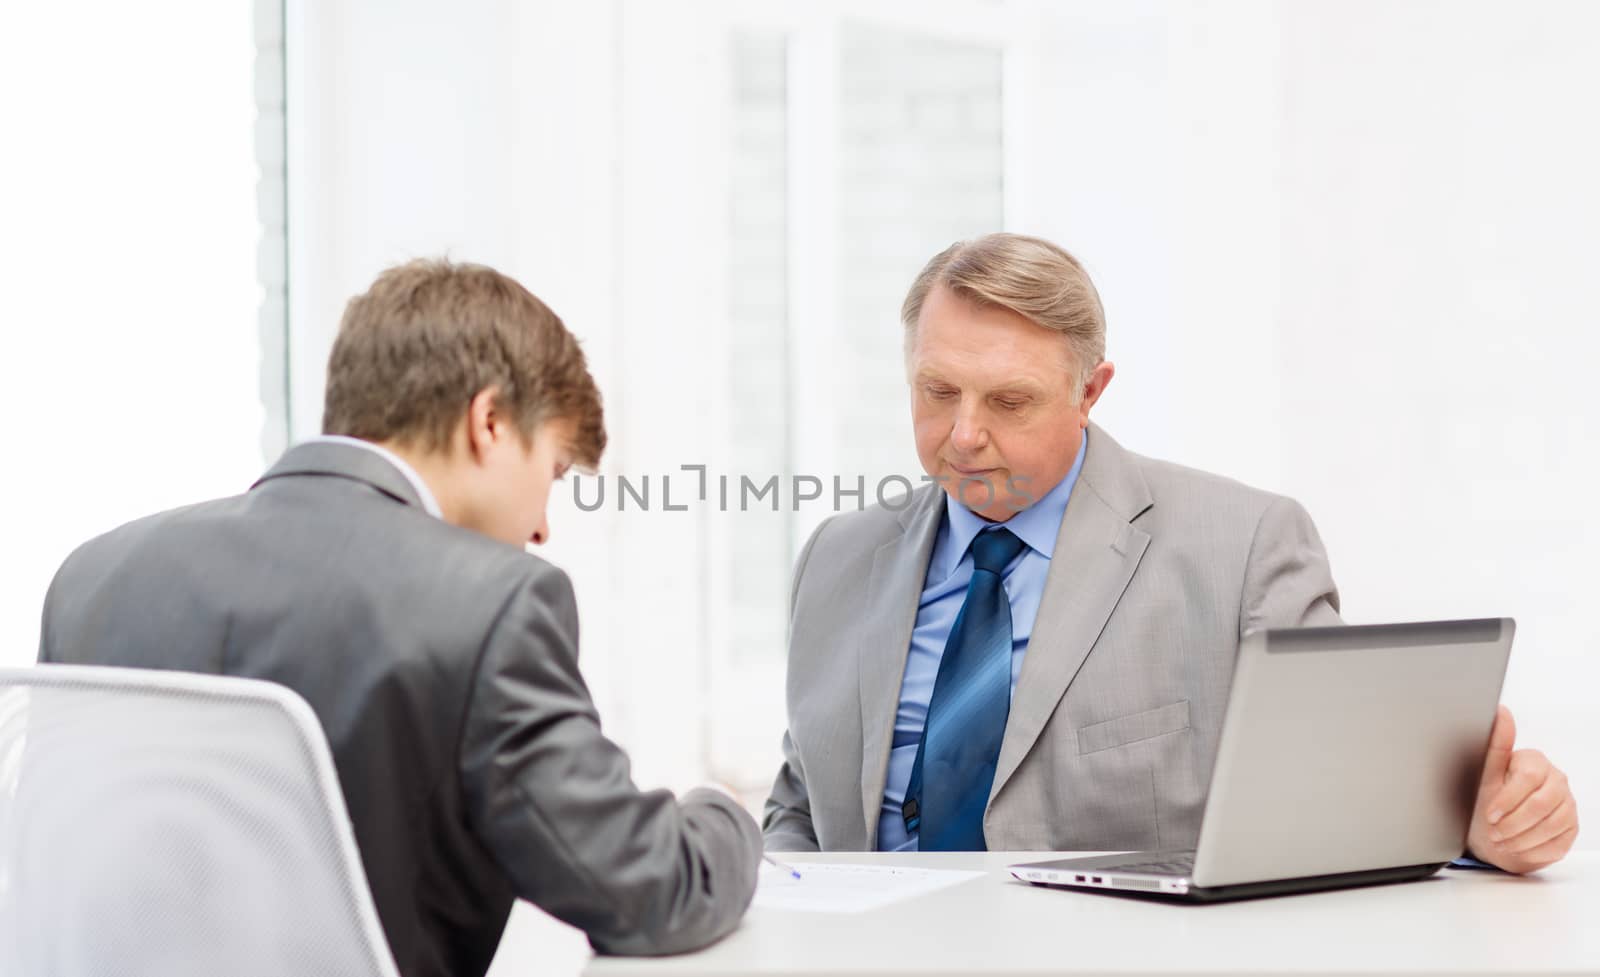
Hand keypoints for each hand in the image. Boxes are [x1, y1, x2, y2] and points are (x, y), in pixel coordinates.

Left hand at [1465, 705, 1578, 872]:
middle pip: (1541, 804)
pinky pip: (1556, 842)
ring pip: (1550, 825)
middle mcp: (1556, 779)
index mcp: (1535, 761)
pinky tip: (1516, 847)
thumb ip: (1495, 744)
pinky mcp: (1571, 828)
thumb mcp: (1483, 774)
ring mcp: (1567, 804)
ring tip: (1500, 841)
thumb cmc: (1485, 799)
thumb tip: (1502, 711)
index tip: (1489, 813)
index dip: (1507, 799)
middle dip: (1513, 823)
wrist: (1492, 831)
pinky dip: (1531, 850)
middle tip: (1493, 832)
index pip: (1528, 778)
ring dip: (1520, 838)